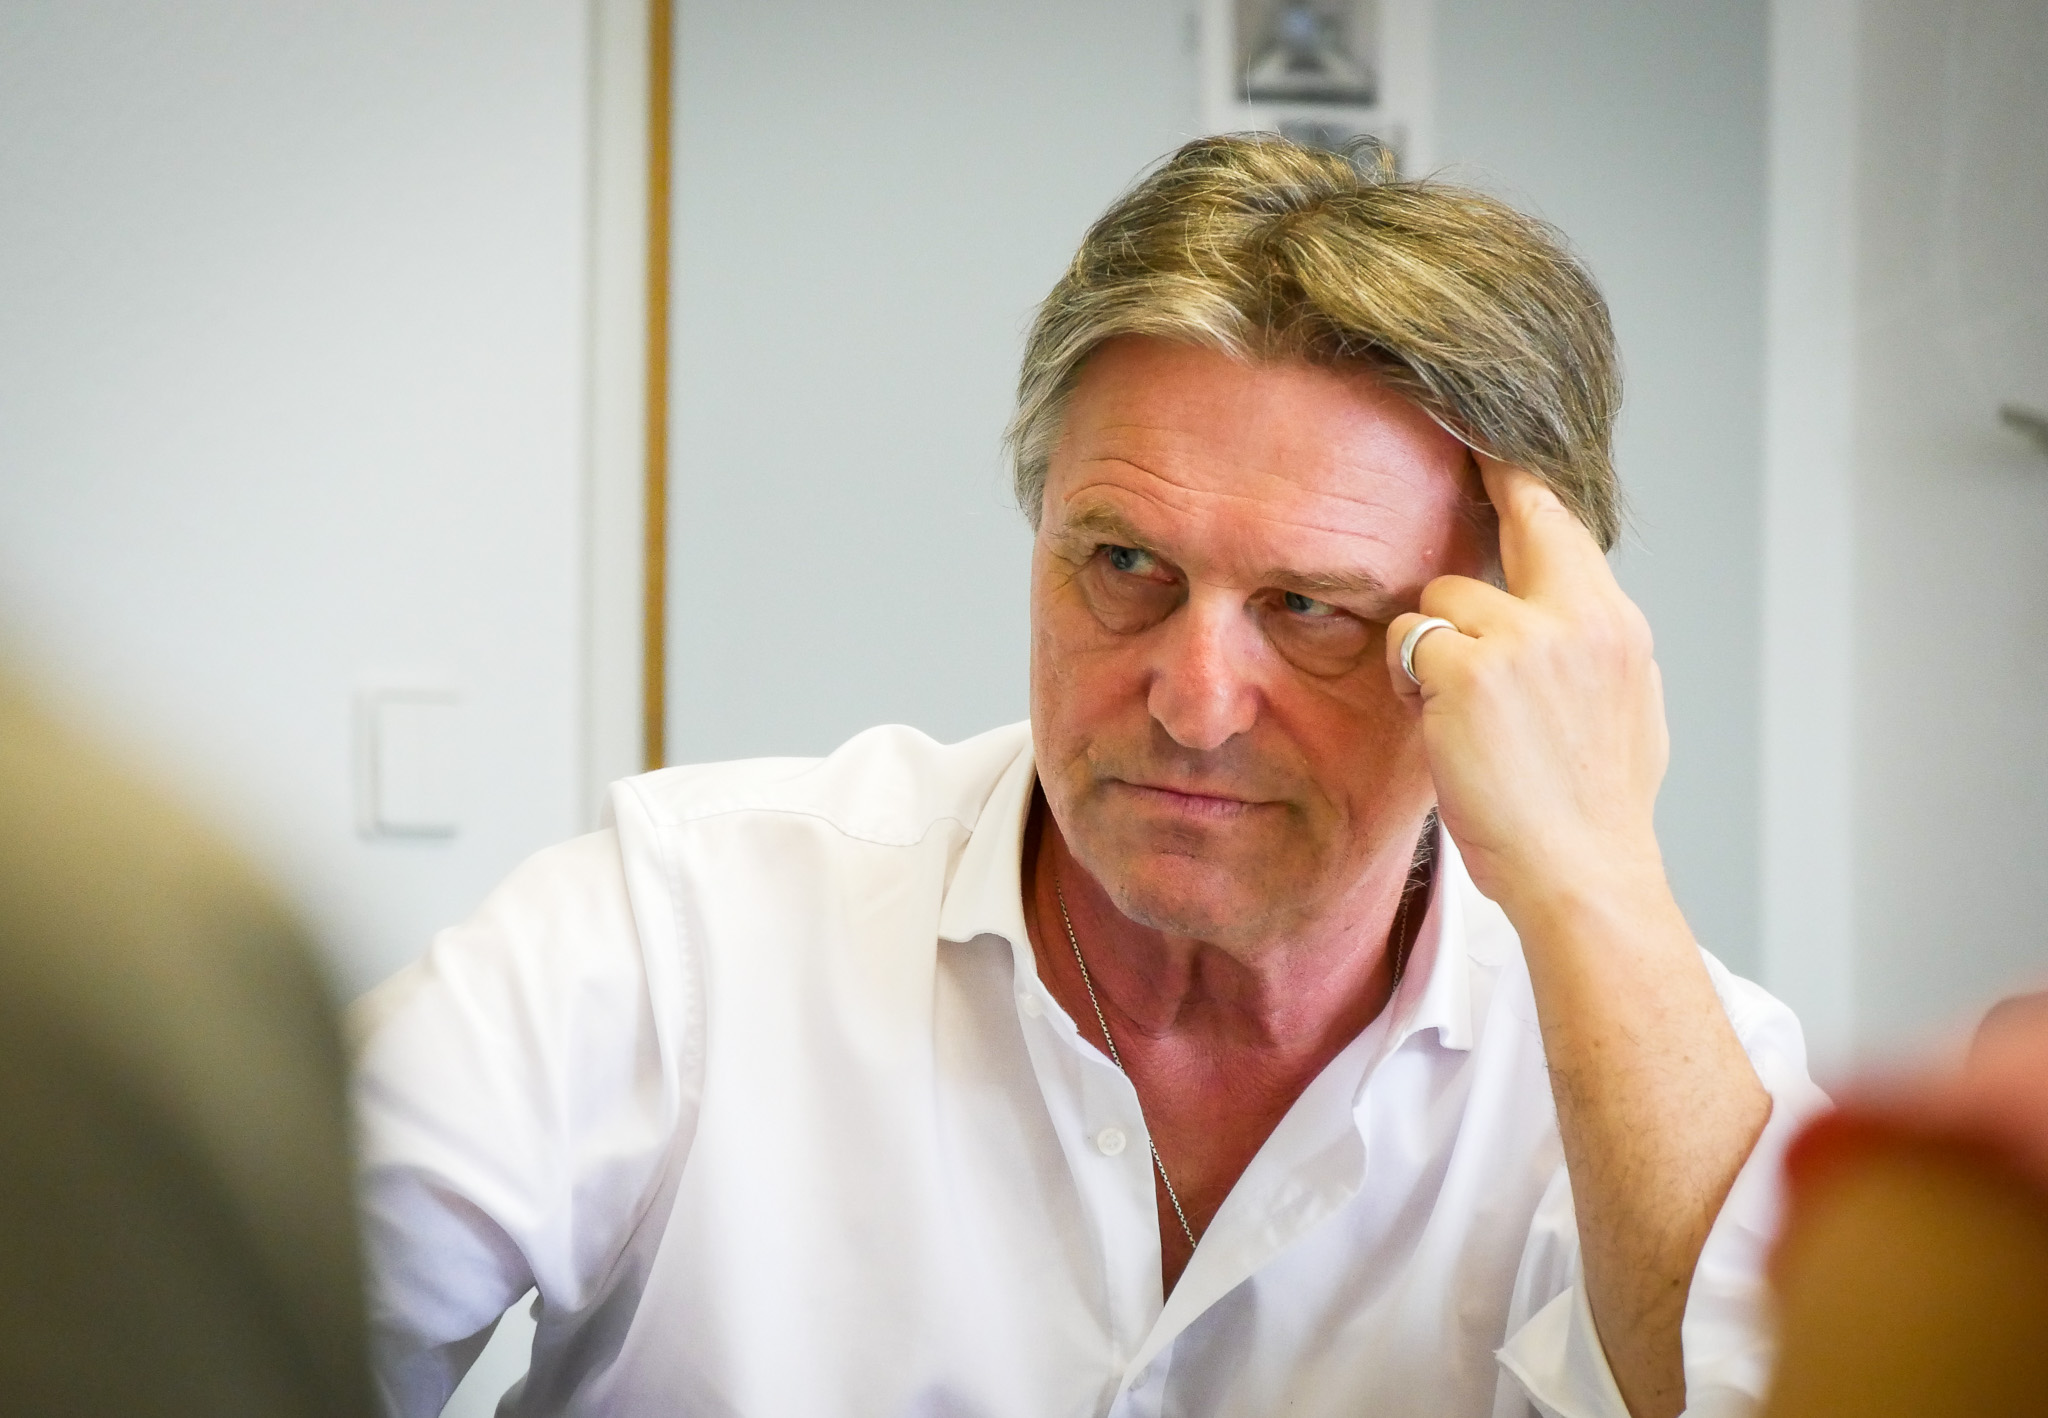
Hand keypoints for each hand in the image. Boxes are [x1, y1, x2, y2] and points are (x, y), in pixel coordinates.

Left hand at [1386, 456, 1668, 915]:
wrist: (1583, 875)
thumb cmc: (1593, 810)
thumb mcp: (1624, 710)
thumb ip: (1591, 648)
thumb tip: (1571, 609)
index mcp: (1616, 628)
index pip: (1567, 527)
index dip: (1526, 480)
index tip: (1497, 440)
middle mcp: (1578, 619)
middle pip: (1518, 519)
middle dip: (1485, 488)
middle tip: (1451, 440)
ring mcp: (1524, 641)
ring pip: (1443, 596)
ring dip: (1433, 642)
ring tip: (1456, 706)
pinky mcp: (1468, 671)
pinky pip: (1410, 641)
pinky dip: (1410, 677)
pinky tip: (1434, 718)